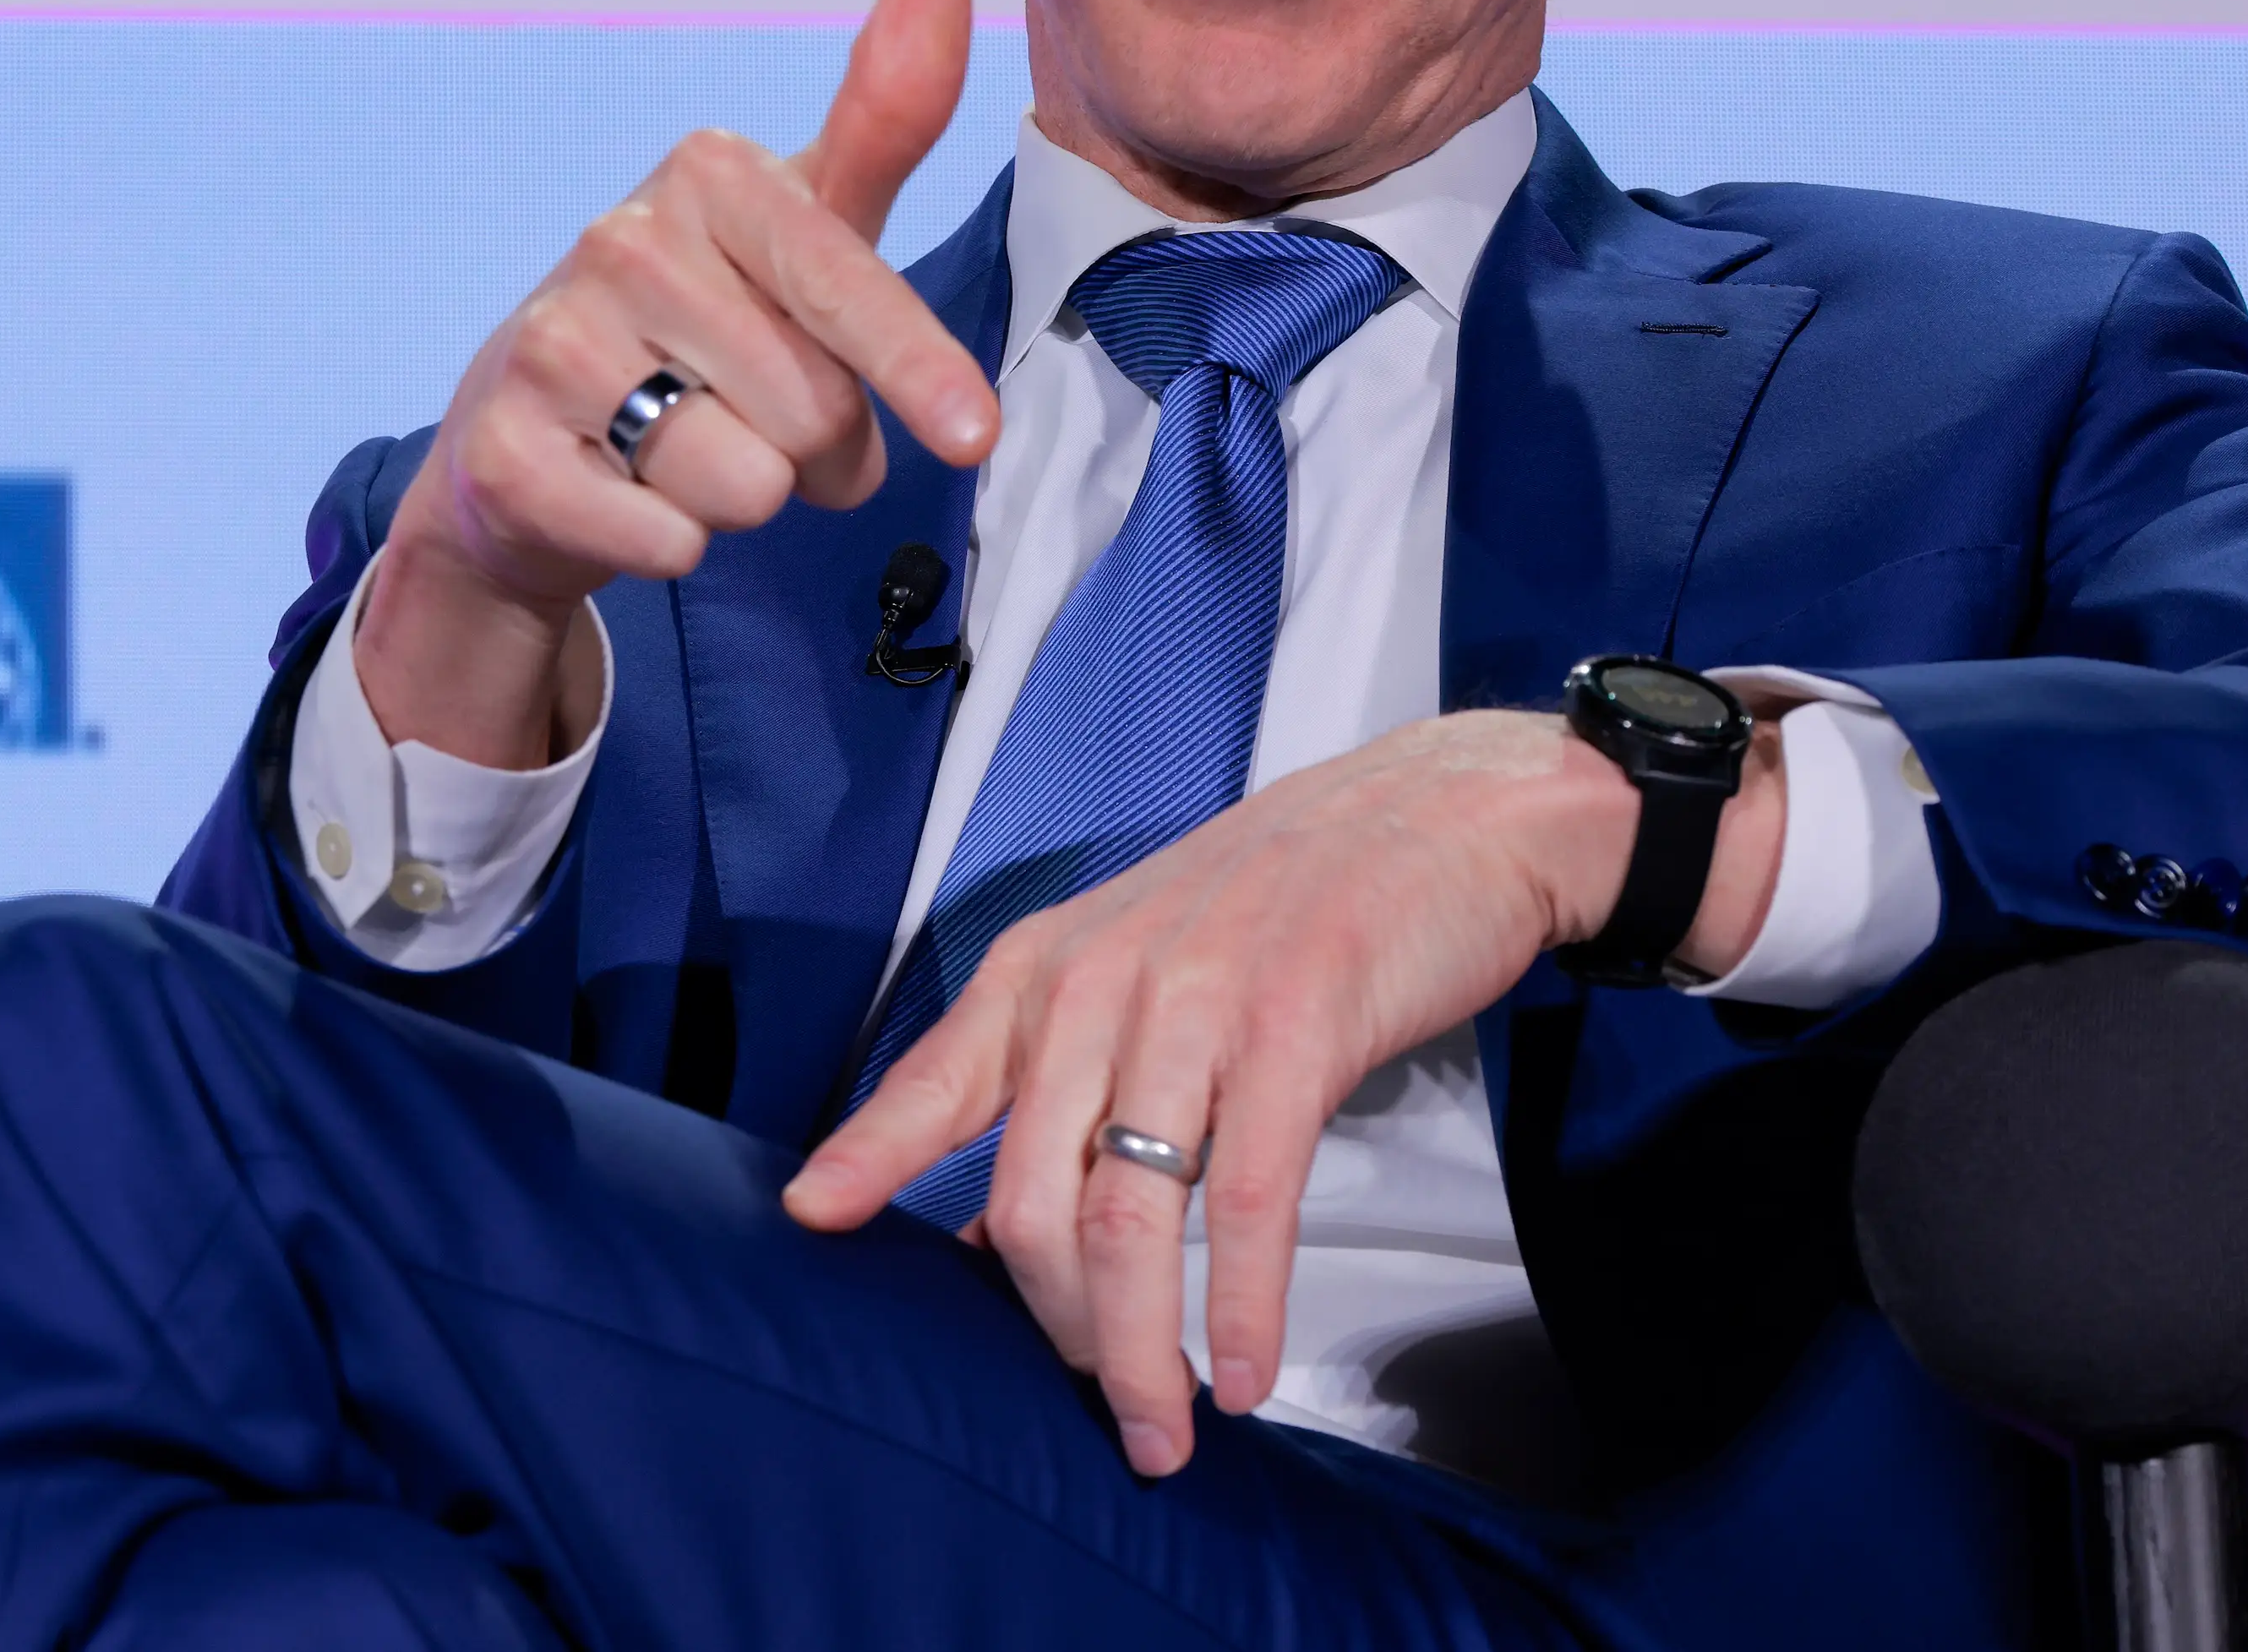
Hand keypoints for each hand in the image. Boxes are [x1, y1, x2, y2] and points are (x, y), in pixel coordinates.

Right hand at [353, 0, 1004, 766]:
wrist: (528, 433)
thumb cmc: (701, 324)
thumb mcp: (801, 226)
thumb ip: (882, 121)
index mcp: (705, 175)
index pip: (842, 284)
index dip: (915, 368)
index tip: (973, 434)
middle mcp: (619, 241)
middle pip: (812, 411)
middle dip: (814, 450)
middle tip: (758, 422)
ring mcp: (553, 344)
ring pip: (743, 484)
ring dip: (740, 499)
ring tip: (687, 455)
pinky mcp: (503, 452)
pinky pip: (662, 543)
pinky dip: (667, 545)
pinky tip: (626, 495)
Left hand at [781, 707, 1788, 1476]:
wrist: (1437, 816)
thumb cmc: (1281, 907)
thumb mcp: (1137, 970)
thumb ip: (1055, 1086)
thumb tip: (985, 1234)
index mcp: (1046, 968)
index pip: (931, 1081)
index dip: (867, 1157)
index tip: (810, 1222)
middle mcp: (1099, 983)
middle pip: (1030, 1196)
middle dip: (1057, 1329)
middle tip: (1100, 1407)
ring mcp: (1195, 1005)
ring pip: (1124, 1215)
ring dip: (1138, 1351)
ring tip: (1159, 1431)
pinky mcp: (1297, 1032)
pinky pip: (1245, 1199)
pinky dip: (1238, 1307)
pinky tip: (1241, 1376)